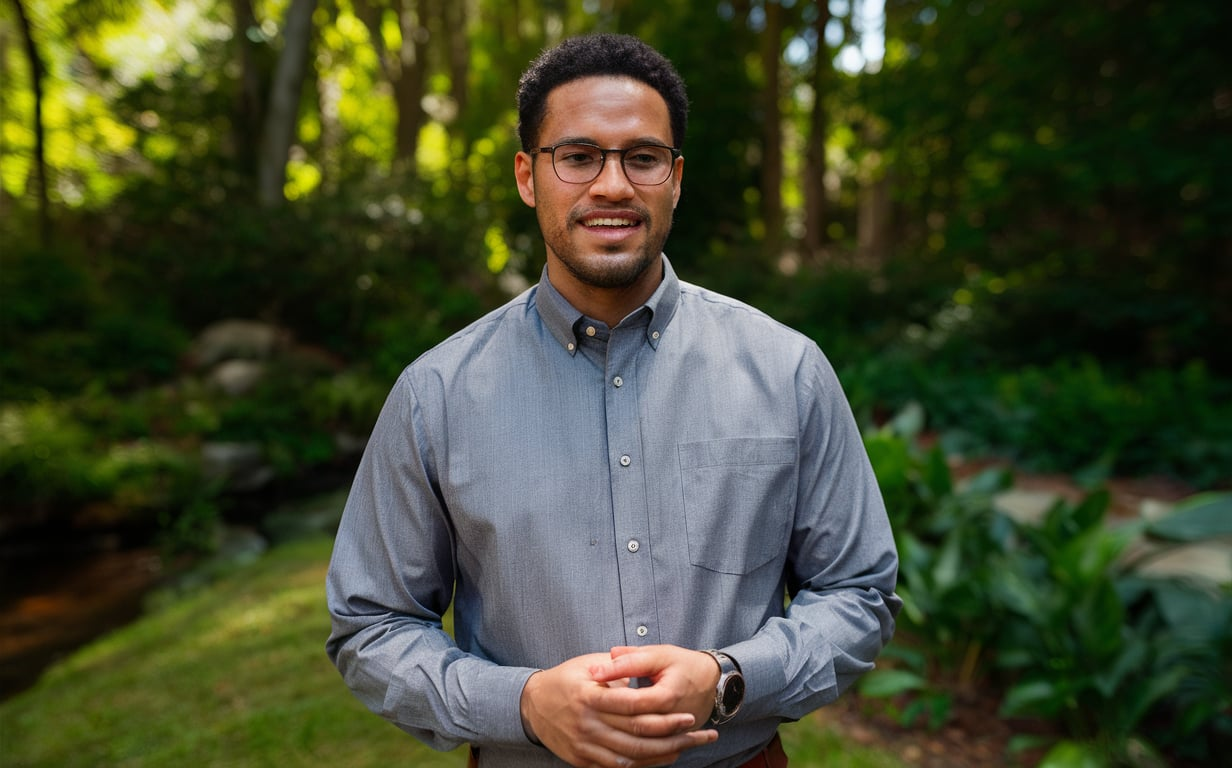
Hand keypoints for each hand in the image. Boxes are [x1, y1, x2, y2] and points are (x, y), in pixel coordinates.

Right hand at [520, 650, 717, 767]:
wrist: (531, 704)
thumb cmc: (564, 679)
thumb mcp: (587, 665)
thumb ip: (617, 670)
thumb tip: (643, 675)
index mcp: (590, 695)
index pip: (634, 707)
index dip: (663, 712)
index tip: (687, 714)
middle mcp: (588, 723)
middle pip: (637, 734)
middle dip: (672, 735)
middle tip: (697, 732)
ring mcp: (584, 744)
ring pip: (631, 756)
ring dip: (662, 754)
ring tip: (686, 748)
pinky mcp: (581, 760)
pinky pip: (616, 767)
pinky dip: (641, 765)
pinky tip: (660, 759)